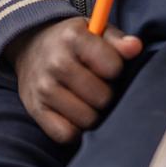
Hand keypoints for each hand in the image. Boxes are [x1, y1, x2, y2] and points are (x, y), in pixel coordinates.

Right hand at [6, 16, 142, 142]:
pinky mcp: (36, 110)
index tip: (108, 67)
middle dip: (105, 94)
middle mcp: (56, 62)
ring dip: (92, 114)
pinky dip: (74, 130)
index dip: (115, 70)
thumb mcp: (95, 32)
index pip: (113, 67)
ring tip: (86, 100)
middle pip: (102, 97)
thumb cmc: (73, 44)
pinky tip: (74, 114)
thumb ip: (117, 40)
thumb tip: (135, 47)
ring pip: (88, 119)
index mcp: (72, 38)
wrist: (30, 49)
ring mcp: (43, 88)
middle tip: (96, 86)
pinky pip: (66, 134)